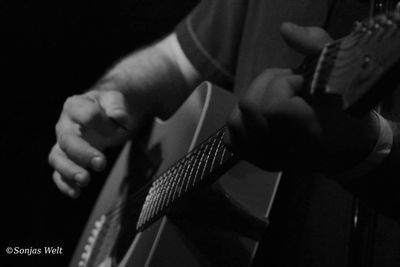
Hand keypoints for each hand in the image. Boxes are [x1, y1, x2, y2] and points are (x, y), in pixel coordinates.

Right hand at [49, 87, 133, 197]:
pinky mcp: (68, 160)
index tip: (117, 127)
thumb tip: (117, 117)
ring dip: (69, 171)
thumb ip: (118, 106)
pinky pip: (59, 174)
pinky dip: (65, 185)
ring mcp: (63, 144)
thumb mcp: (118, 101)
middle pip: (67, 139)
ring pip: (57, 158)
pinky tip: (75, 193)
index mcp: (76, 105)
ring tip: (85, 180)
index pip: (86, 114)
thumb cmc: (112, 108)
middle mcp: (64, 124)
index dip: (103, 123)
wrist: (111, 115)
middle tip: (101, 163)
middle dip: (83, 153)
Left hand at [227, 23, 378, 171]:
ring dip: (254, 100)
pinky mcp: (255, 161)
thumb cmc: (344, 112)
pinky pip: (231, 138)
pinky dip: (241, 123)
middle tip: (289, 87)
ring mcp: (266, 158)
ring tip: (274, 100)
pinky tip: (260, 119)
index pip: (273, 106)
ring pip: (235, 120)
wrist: (345, 150)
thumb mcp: (340, 74)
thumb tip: (285, 29)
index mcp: (307, 132)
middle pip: (249, 106)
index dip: (284, 84)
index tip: (302, 83)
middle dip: (268, 85)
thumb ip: (315, 46)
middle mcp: (282, 149)